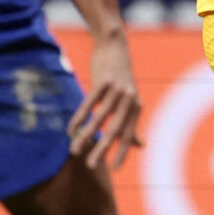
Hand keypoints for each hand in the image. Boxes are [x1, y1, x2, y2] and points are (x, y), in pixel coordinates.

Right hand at [66, 31, 143, 169]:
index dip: (123, 152)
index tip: (115, 169)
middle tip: (91, 166)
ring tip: (74, 150)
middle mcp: (129, 100)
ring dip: (85, 136)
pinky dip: (79, 117)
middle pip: (114, 130)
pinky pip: (88, 104)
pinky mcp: (103, 81)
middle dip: (102, 150)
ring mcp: (116, 90)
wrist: (114, 45)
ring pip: (99, 119)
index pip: (129, 134)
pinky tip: (71, 129)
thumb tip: (142, 146)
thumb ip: (133, 122)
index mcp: (136, 106)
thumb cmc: (121, 76)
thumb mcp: (130, 98)